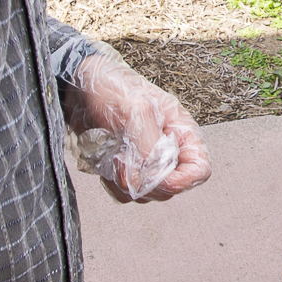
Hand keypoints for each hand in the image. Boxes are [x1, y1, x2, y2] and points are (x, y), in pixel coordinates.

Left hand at [65, 53, 210, 201]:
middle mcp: (169, 150)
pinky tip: (108, 161)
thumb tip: (150, 178)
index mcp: (181, 132)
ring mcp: (148, 162)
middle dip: (146, 181)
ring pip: (147, 193)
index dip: (182, 180)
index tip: (157, 175)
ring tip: (115, 155)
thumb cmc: (113, 88)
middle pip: (171, 188)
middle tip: (125, 159)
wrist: (82, 87)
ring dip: (127, 182)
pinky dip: (113, 184)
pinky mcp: (128, 169)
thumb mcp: (135, 110)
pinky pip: (126, 193)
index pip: (199, 170)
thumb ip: (148, 147)